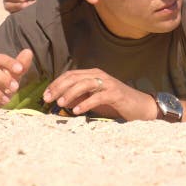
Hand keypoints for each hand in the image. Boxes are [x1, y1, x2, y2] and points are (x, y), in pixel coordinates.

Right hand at [3, 0, 42, 12]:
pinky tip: (31, 12)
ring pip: (11, 12)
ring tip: (30, 8)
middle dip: (16, 6)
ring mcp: (12, 5)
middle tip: (27, 5)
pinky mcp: (17, 11)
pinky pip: (17, 16)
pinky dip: (23, 15)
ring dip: (20, 11)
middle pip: (7, 5)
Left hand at [43, 69, 159, 120]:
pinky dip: (86, 102)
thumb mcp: (94, 99)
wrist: (140, 106)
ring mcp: (108, 84)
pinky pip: (98, 96)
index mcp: (93, 74)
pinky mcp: (116, 93)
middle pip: (75, 77)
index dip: (56, 83)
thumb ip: (80, 97)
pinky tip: (77, 110)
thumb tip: (61, 100)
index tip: (45, 95)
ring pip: (85, 83)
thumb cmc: (115, 103)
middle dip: (59, 87)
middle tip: (47, 99)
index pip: (70, 75)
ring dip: (71, 93)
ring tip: (61, 103)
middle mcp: (100, 76)